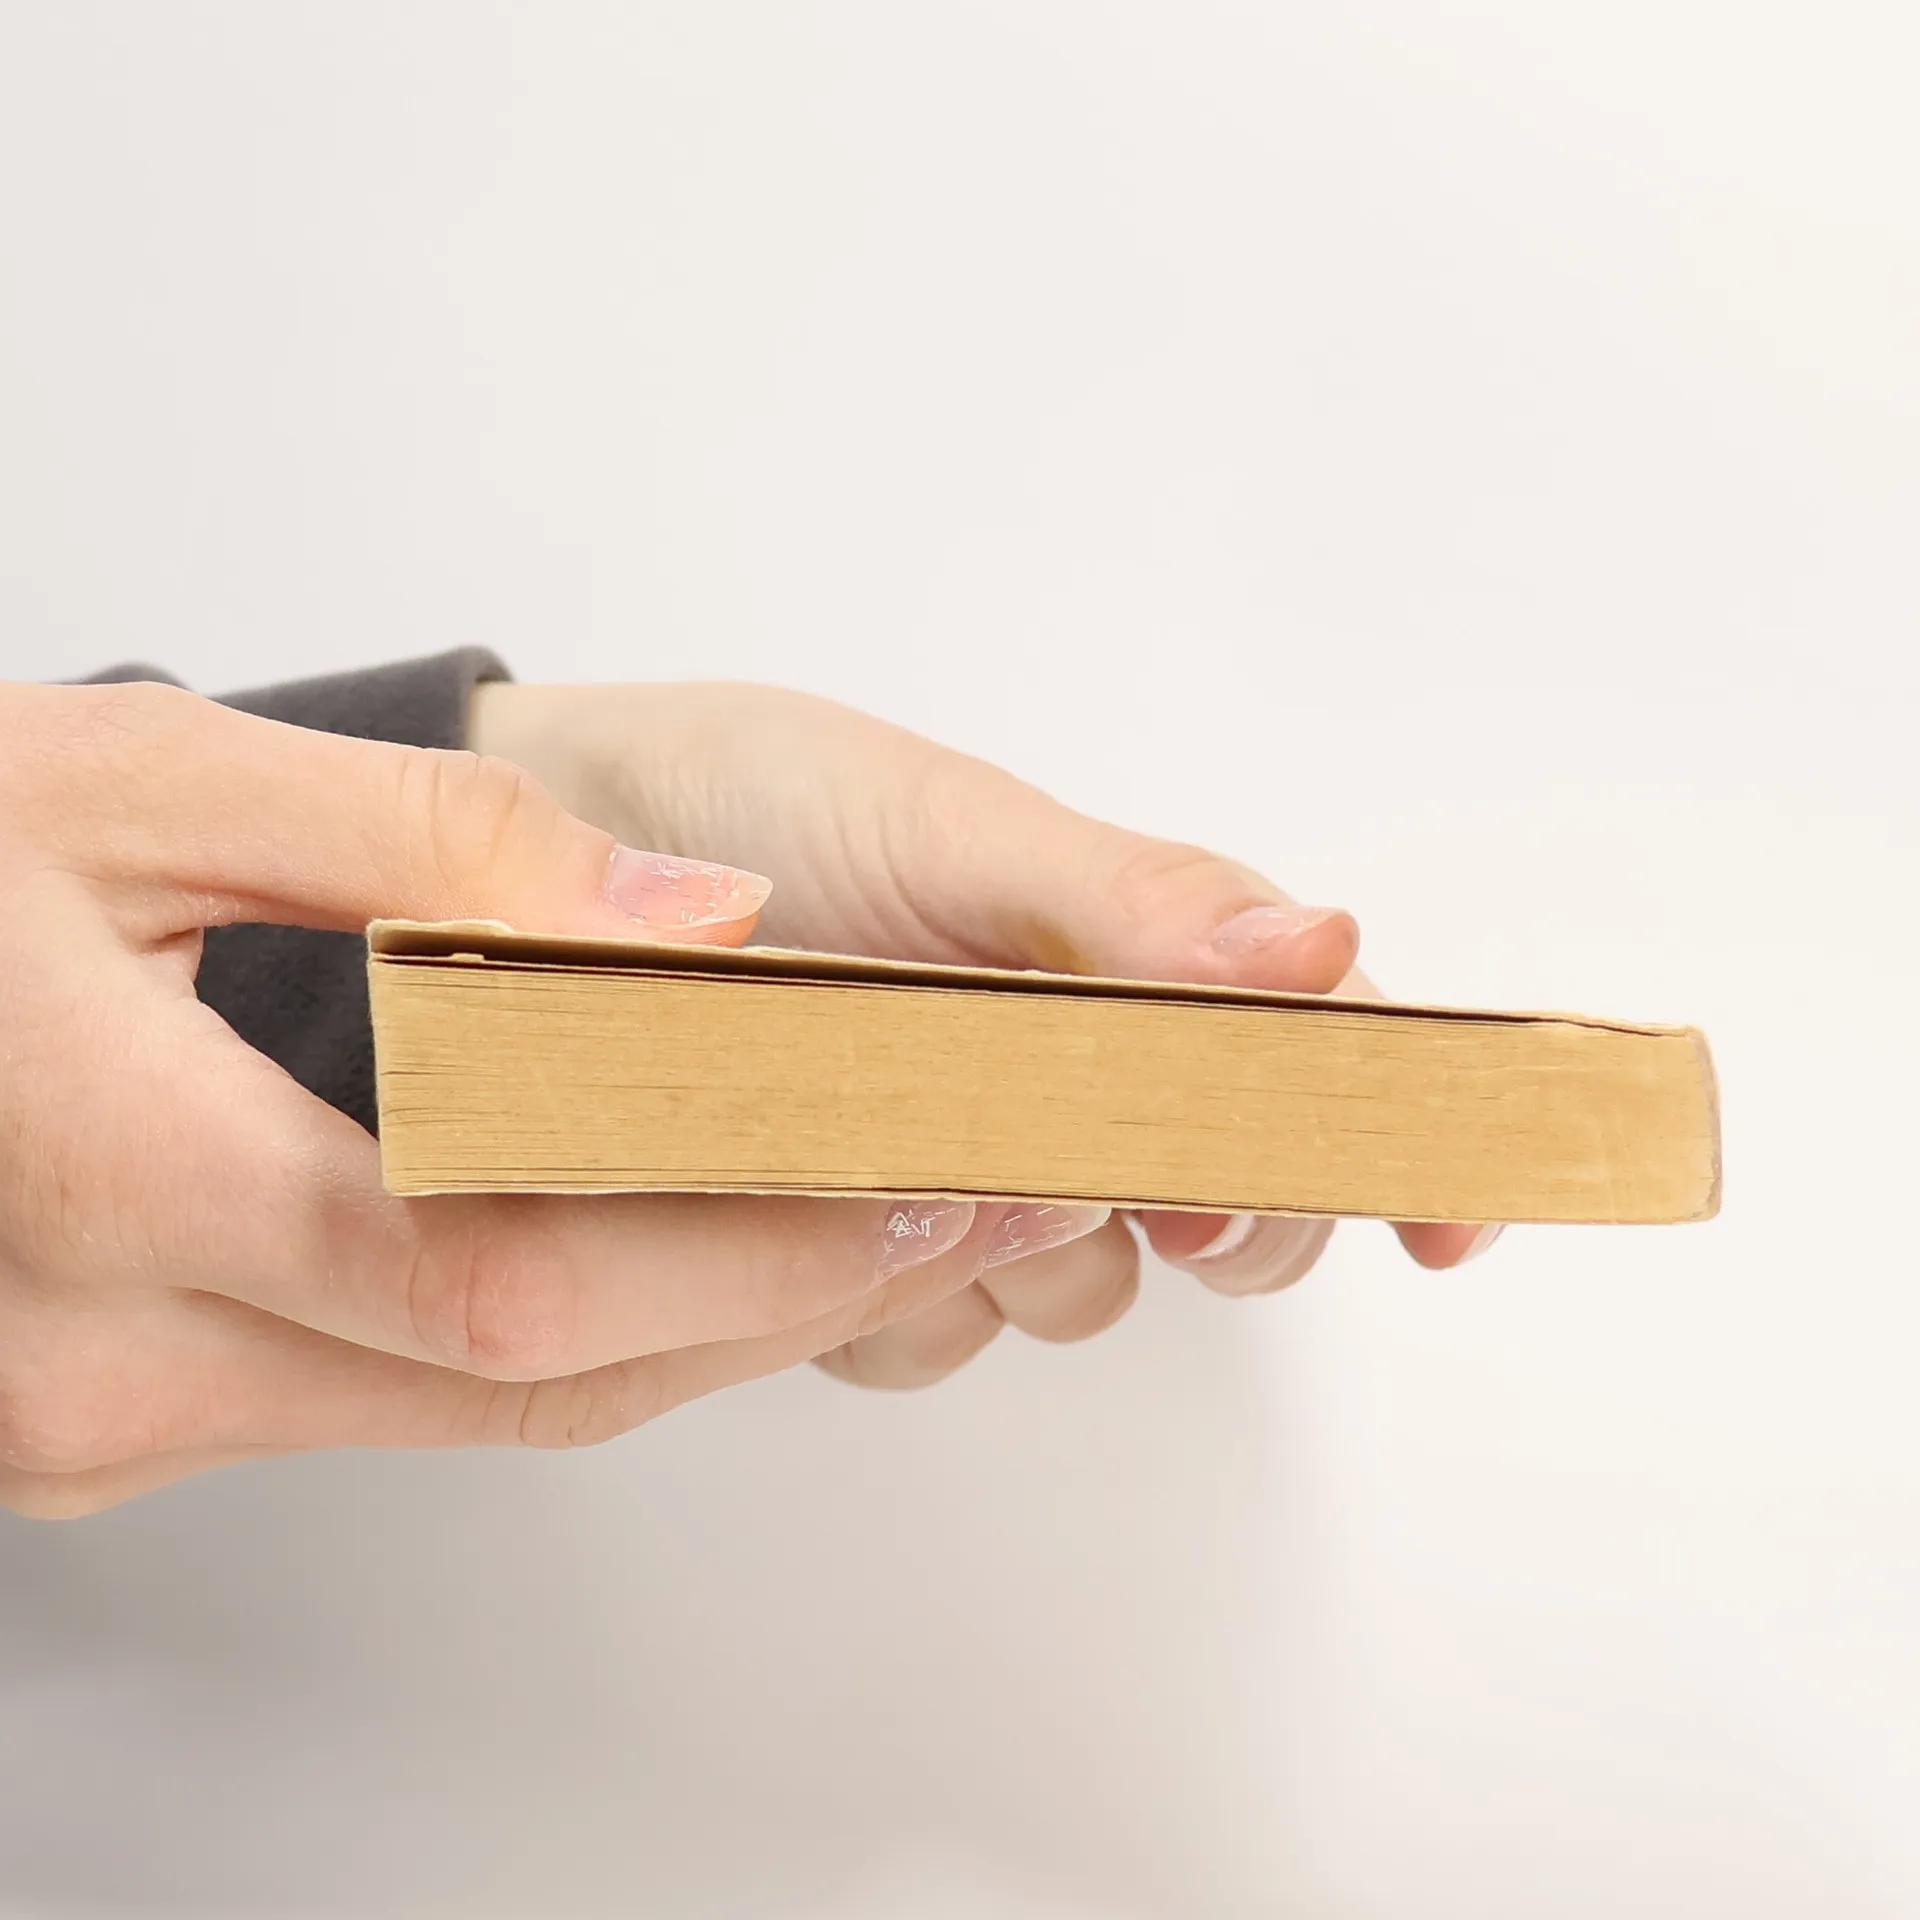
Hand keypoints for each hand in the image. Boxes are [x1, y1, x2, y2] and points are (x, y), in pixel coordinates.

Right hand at [0, 681, 1025, 1515]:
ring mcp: (113, 1416)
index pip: (514, 1270)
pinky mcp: (129, 1419)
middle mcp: (113, 1358)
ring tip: (878, 1220)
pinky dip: (578, 1330)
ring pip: (493, 1408)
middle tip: (967, 1206)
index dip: (749, 1243)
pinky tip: (691, 1246)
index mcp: (121, 1178)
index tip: (926, 1181)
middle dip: (780, 1296)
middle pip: (537, 1371)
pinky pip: (416, 1400)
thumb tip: (696, 919)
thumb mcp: (145, 782)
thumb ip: (434, 842)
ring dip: (702, 1322)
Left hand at [471, 682, 1501, 1387]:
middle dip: (1216, 1211)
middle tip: (1143, 1179)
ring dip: (1024, 1248)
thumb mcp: (941, 825)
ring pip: (1079, 1286)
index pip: (1316, 1058)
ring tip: (909, 1142)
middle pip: (1234, 1203)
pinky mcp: (859, 1247)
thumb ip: (1128, 897)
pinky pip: (930, 1334)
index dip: (1398, 1139)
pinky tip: (819, 1206)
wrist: (544, 860)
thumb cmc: (754, 799)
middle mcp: (1071, 1071)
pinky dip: (893, 1298)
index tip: (1451, 1224)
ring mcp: (969, 1167)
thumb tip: (1323, 953)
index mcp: (1126, 954)